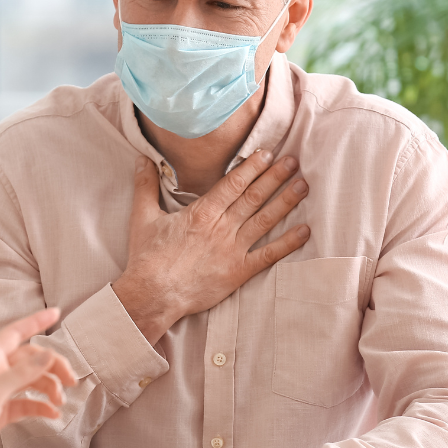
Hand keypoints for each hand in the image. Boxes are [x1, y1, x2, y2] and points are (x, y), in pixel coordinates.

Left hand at [0, 308, 77, 447]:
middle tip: (72, 381)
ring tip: (61, 402)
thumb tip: (48, 352)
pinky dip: (41, 407)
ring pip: (31, 381)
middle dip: (53, 366)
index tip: (56, 313)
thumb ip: (22, 372)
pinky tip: (53, 415)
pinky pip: (26, 404)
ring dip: (49, 388)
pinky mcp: (0, 411)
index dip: (35, 321)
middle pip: (30, 359)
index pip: (15, 333)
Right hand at [114, 151, 309, 343]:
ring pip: (265, 220)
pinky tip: (305, 230)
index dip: (252, 167)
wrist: (153, 294)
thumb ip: (145, 186)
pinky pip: (269, 255)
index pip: (233, 183)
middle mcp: (221, 227)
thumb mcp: (143, 217)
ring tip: (303, 185)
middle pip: (254, 197)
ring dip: (286, 201)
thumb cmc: (147, 257)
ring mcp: (233, 249)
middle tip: (293, 161)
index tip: (267, 153)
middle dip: (275, 177)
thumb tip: (142, 159)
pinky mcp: (239, 272)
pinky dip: (288, 243)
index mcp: (201, 212)